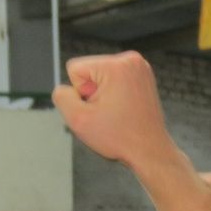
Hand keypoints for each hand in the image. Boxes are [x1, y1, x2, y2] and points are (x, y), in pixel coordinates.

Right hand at [52, 51, 177, 170]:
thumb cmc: (120, 138)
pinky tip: (123, 110)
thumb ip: (61, 97)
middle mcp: (130, 60)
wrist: (149, 150)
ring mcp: (139, 67)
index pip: (75, 69)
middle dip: (92, 93)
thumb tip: (63, 88)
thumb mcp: (78, 120)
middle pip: (89, 71)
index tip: (98, 109)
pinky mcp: (143, 76)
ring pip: (101, 76)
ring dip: (103, 95)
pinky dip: (115, 94)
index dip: (80, 93)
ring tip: (117, 113)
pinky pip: (114, 80)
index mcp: (115, 66)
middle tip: (109, 113)